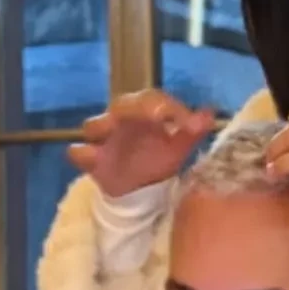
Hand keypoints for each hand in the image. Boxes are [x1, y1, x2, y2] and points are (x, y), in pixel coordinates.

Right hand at [68, 89, 214, 197]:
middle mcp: (122, 120)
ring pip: (94, 124)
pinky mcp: (91, 160)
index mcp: (145, 113)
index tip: (185, 120)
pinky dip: (83, 153)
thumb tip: (210, 114)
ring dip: (102, 126)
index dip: (168, 106)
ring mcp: (103, 139)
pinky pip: (78, 152)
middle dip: (137, 107)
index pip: (153, 100)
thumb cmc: (158, 159)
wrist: (138, 189)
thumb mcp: (179, 147)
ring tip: (113, 129)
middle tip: (156, 115)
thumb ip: (193, 130)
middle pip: (123, 105)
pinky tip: (94, 158)